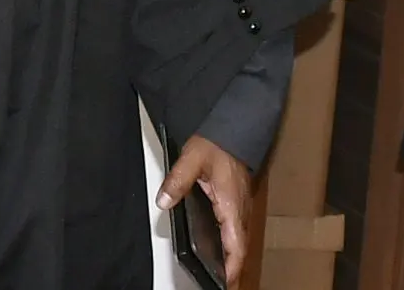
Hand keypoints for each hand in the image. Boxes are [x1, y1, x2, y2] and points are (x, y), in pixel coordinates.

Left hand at [157, 134, 252, 287]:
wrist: (233, 129)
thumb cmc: (216, 145)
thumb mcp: (192, 160)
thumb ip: (177, 181)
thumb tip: (164, 201)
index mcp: (230, 205)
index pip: (236, 245)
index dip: (232, 266)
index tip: (226, 281)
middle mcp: (239, 210)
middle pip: (239, 247)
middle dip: (232, 268)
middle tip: (221, 283)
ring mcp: (239, 207)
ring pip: (238, 239)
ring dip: (231, 256)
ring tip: (220, 273)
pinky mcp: (236, 202)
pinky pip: (235, 229)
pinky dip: (230, 243)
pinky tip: (219, 247)